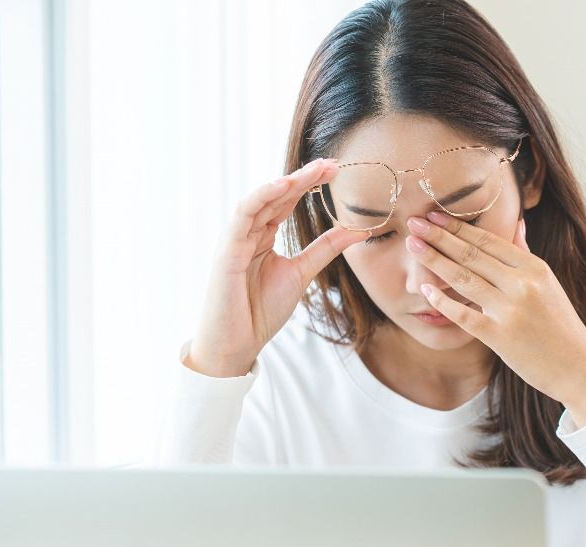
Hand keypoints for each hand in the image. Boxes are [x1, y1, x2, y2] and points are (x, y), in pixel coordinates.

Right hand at [186, 159, 370, 376]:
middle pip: (276, 196)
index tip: (336, 170)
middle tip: (331, 164)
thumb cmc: (260, 311)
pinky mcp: (226, 250)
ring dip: (288, 182)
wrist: (236, 344)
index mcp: (263, 237)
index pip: (287, 202)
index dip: (309, 184)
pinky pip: (243, 215)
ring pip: (261, 200)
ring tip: (314, 170)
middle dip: (304, 177)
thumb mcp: (302, 274)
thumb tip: (359, 231)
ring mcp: (235, 239)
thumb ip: (326, 250)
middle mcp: (248, 232)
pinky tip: (283, 185)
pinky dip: (262, 197)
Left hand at [405, 211, 585, 426]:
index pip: (489, 241)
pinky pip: (463, 315)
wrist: (578, 366)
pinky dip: (443, 301)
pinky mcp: (500, 337)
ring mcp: (510, 310)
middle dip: (439, 237)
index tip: (434, 215)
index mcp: (534, 268)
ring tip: (412, 246)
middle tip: (413, 222)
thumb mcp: (549, 283)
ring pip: (464, 279)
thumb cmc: (560, 325)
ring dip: (434, 260)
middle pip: (472, 254)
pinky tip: (425, 290)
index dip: (458, 227)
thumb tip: (516, 222)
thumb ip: (526, 253)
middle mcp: (522, 285)